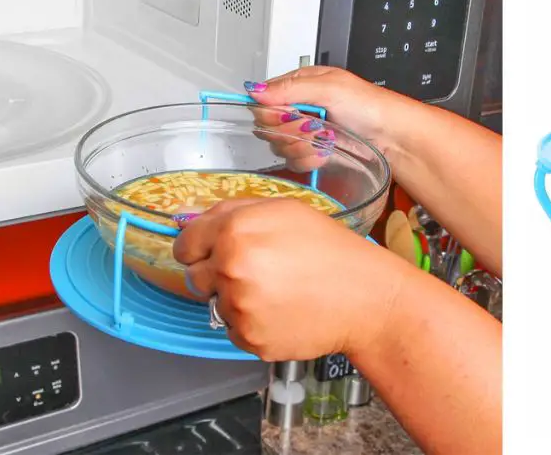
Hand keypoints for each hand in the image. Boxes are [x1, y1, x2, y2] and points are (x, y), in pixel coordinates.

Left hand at [172, 198, 404, 360]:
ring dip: (238, 301)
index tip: (211, 254)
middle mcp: (230, 269)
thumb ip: (234, 211)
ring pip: (216, 305)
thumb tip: (193, 221)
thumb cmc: (331, 250)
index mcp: (235, 232)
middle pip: (194, 278)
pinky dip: (253, 324)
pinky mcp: (250, 339)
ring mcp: (239, 307)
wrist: (366, 297)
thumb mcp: (286, 211)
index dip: (198, 249)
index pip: (184, 246)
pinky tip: (283, 312)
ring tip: (278, 293)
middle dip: (217, 275)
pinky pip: (235, 331)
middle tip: (257, 273)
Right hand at [244, 67, 410, 171]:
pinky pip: (294, 161)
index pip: (263, 100)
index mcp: (300, 85)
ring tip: (324, 139)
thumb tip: (255, 90)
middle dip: (290, 131)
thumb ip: (290, 88)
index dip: (271, 113)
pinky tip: (325, 152)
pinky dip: (309, 160)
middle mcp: (299, 108)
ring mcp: (305, 131)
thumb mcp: (330, 87)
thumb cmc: (369, 106)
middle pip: (268, 126)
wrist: (392, 136)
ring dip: (302, 146)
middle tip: (313, 126)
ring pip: (280, 146)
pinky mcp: (313, 152)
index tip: (289, 116)